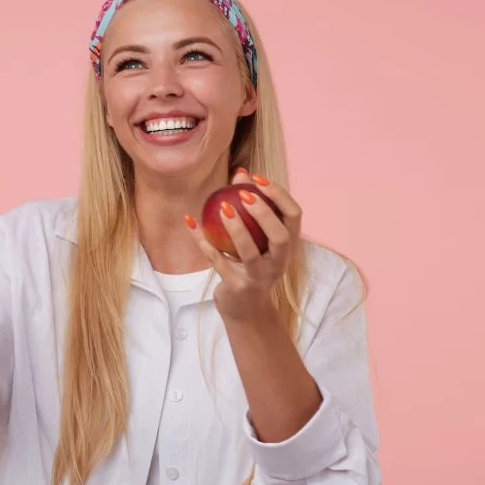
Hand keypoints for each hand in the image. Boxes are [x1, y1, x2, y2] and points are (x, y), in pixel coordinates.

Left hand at [186, 169, 302, 318]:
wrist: (246, 311)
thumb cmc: (251, 265)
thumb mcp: (256, 239)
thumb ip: (250, 207)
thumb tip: (240, 173)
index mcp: (288, 246)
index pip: (294, 216)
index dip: (280, 195)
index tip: (258, 179)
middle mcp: (279, 262)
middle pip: (281, 237)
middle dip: (264, 214)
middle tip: (244, 194)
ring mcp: (259, 277)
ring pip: (250, 253)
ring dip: (237, 230)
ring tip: (222, 206)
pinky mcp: (237, 287)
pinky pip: (217, 261)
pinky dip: (202, 241)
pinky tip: (190, 221)